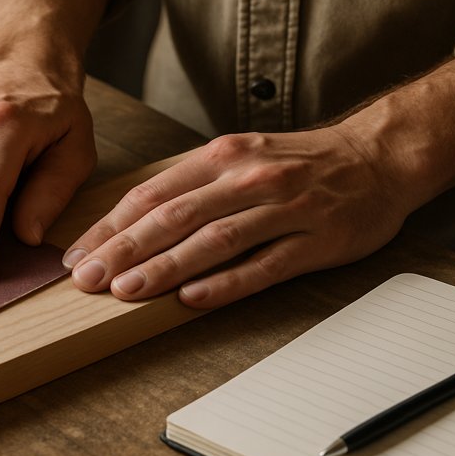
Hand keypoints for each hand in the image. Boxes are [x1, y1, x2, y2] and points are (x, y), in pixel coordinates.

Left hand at [62, 126, 411, 307]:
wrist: (378, 156)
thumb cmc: (300, 162)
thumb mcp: (240, 157)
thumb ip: (192, 186)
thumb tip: (133, 221)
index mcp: (222, 157)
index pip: (152, 194)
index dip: (110, 226)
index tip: (76, 254)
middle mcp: (248, 178)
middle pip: (174, 216)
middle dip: (123, 249)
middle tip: (85, 279)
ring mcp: (283, 209)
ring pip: (214, 241)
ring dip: (165, 267)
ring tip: (125, 290)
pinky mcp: (315, 240)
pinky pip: (264, 265)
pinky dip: (225, 283)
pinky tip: (192, 299)